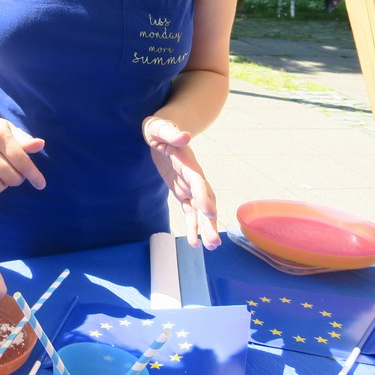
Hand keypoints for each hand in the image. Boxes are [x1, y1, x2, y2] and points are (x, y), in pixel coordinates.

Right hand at [0, 111, 45, 193]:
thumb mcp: (9, 130)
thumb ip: (25, 140)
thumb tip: (41, 144)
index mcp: (0, 136)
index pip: (21, 161)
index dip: (33, 175)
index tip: (41, 184)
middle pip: (11, 178)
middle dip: (18, 179)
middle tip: (15, 172)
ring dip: (3, 184)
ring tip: (0, 173)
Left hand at [142, 116, 220, 249]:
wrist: (163, 131)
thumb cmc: (160, 128)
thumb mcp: (161, 127)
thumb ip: (171, 132)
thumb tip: (184, 135)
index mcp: (188, 162)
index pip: (198, 181)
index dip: (204, 196)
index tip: (209, 214)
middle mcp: (193, 176)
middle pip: (204, 200)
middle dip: (209, 221)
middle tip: (214, 242)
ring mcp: (189, 186)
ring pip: (199, 210)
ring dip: (204, 228)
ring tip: (211, 247)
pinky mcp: (182, 192)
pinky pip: (189, 211)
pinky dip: (192, 226)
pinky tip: (194, 242)